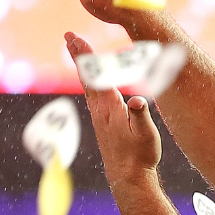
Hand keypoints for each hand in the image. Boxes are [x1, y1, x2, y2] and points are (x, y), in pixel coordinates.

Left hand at [66, 31, 161, 184]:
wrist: (128, 178)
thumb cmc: (140, 155)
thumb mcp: (146, 134)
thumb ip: (141, 115)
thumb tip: (137, 100)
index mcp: (109, 107)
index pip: (95, 75)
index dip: (85, 55)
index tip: (75, 38)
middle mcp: (100, 109)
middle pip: (86, 76)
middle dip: (79, 54)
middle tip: (68, 36)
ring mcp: (99, 116)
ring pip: (88, 84)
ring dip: (83, 64)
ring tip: (77, 49)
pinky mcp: (103, 122)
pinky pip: (93, 93)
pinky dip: (90, 78)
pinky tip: (92, 78)